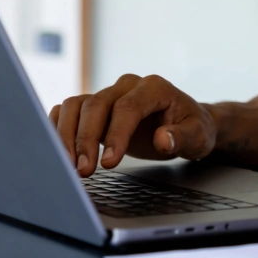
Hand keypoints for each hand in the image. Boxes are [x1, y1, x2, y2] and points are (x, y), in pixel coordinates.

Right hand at [50, 73, 216, 176]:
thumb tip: (162, 139)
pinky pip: (69, 111)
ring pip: (77, 105)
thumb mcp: (198, 135)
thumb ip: (182, 137)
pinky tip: (58, 151)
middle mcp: (127, 86)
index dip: (116, 134)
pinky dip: (59, 128)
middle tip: (84, 171)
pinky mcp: (95, 108)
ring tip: (69, 166)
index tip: (109, 163)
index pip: (128, 107)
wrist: (186, 123)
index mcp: (154, 87)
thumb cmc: (193, 127)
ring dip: (67, 135)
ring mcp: (109, 94)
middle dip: (86, 139)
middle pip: (96, 105)